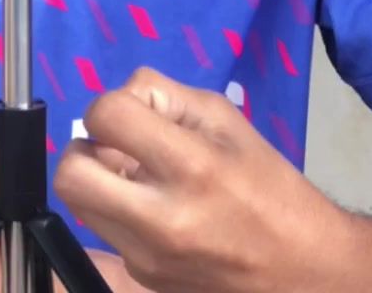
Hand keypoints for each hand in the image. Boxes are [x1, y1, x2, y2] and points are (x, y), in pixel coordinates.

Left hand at [53, 66, 355, 292]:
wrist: (300, 267)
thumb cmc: (268, 183)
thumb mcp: (225, 119)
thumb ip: (167, 97)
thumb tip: (125, 99)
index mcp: (190, 165)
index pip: (108, 116)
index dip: (111, 105)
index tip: (133, 113)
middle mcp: (160, 217)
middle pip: (71, 175)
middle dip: (84, 148)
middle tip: (114, 146)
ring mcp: (146, 256)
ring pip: (78, 206)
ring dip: (95, 180)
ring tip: (132, 174)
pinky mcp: (143, 277)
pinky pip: (106, 231)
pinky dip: (118, 209)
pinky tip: (154, 207)